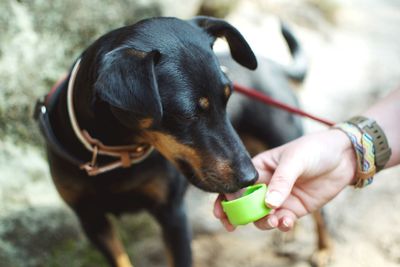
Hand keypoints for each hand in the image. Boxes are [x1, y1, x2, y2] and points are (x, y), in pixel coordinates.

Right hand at [214, 129, 356, 231]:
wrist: (345, 157)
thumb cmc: (315, 149)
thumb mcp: (295, 160)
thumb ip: (282, 181)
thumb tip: (268, 204)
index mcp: (260, 167)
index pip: (238, 183)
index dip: (228, 196)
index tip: (225, 209)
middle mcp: (267, 184)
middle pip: (245, 203)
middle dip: (238, 215)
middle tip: (234, 225)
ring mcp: (280, 197)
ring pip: (261, 215)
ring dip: (262, 222)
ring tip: (273, 221)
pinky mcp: (294, 208)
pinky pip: (282, 220)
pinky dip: (281, 225)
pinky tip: (286, 222)